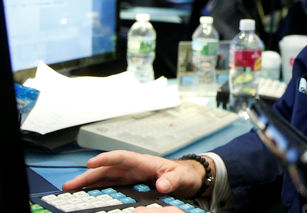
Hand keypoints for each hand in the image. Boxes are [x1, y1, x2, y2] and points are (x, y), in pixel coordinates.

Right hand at [62, 150, 208, 198]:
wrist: (190, 178)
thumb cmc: (185, 174)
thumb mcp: (181, 178)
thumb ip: (172, 180)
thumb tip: (162, 185)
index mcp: (145, 163)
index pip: (122, 157)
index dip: (106, 159)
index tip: (91, 163)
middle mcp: (135, 168)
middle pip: (108, 169)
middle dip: (88, 175)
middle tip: (70, 184)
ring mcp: (132, 176)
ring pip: (106, 177)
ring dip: (89, 182)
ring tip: (71, 189)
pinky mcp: (132, 184)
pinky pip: (111, 185)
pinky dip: (98, 188)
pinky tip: (87, 193)